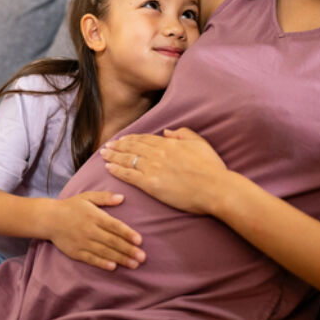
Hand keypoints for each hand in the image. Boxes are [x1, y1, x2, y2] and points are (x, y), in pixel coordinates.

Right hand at [45, 192, 145, 271]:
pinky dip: (102, 263)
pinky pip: (91, 259)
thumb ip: (105, 197)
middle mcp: (89, 230)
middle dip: (128, 250)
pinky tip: (113, 267)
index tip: (139, 240)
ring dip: (120, 259)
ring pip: (104, 252)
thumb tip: (122, 197)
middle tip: (143, 257)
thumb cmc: (71, 206)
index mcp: (94, 216)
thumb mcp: (87, 197)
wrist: (48, 219)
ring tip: (134, 264)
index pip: (114, 226)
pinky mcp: (76, 252)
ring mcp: (82, 242)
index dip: (127, 233)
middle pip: (112, 241)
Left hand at [100, 128, 228, 214]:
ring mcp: (153, 168)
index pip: (144, 139)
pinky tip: (108, 168)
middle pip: (132, 147)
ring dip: (113, 156)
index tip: (122, 139)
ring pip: (127, 159)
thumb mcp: (200, 143)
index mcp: (169, 144)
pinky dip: (116, 170)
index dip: (131, 139)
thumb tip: (166, 132)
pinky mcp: (150, 184)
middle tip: (107, 146)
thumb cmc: (211, 168)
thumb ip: (183, 134)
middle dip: (118, 146)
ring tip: (103, 154)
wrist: (215, 188)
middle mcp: (158, 153)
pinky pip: (128, 175)